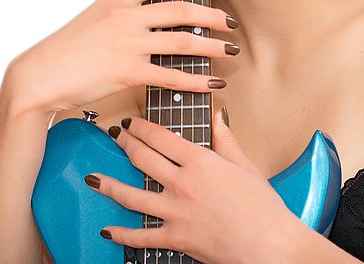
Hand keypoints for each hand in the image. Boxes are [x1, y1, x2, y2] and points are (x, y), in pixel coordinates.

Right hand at [5, 0, 238, 115]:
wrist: (40, 75)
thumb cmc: (69, 46)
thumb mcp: (97, 14)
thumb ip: (127, 9)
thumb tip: (157, 10)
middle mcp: (126, 16)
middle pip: (182, 10)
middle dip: (213, 16)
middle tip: (231, 22)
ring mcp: (127, 43)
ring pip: (183, 42)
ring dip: (212, 47)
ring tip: (229, 50)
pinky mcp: (127, 72)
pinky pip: (171, 76)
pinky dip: (196, 80)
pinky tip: (212, 83)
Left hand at [85, 112, 301, 263]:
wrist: (269, 244)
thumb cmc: (262, 207)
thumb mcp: (245, 166)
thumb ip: (226, 140)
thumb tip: (218, 118)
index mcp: (200, 162)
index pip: (162, 137)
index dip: (142, 127)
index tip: (132, 122)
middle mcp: (183, 183)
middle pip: (143, 159)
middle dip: (125, 144)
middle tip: (115, 136)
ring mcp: (175, 212)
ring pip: (131, 195)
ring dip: (109, 185)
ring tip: (94, 178)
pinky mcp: (175, 238)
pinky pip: (140, 236)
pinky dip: (121, 234)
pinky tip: (108, 229)